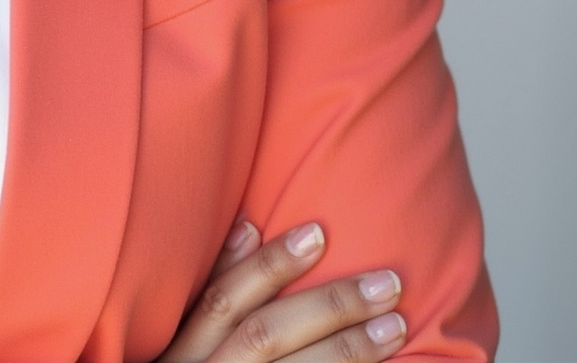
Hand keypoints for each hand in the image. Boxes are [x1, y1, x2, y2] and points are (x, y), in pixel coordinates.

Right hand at [158, 219, 407, 362]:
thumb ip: (213, 291)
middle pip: (266, 335)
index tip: (319, 233)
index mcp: (182, 351)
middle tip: (387, 284)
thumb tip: (247, 226)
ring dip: (350, 349)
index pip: (223, 299)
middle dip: (328, 306)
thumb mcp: (181, 342)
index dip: (269, 265)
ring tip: (396, 325)